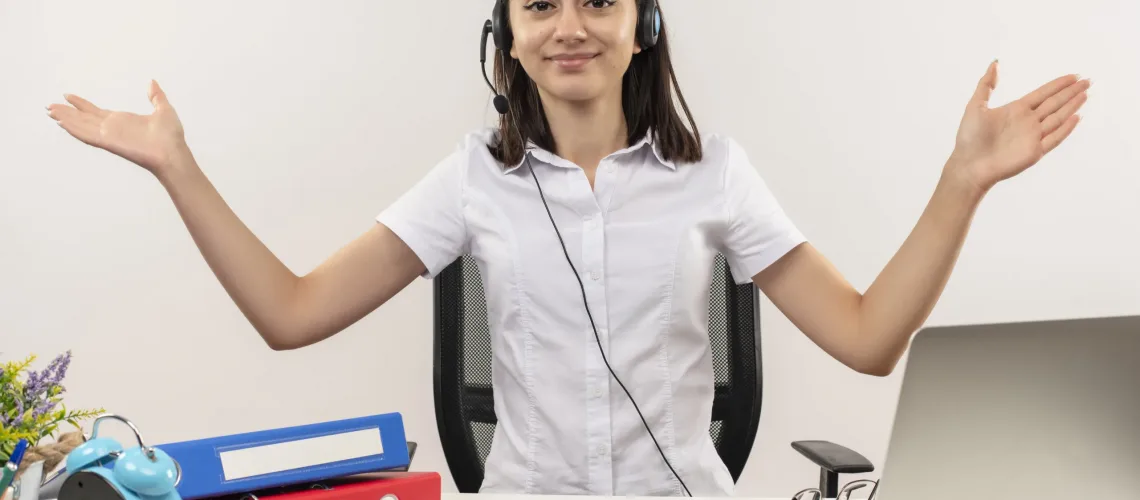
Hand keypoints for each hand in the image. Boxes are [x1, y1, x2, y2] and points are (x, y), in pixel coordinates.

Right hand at [47, 80, 187, 174]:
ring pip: (81, 125)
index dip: (81, 104)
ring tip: (50, 111)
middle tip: (50, 105)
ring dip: (66, 118)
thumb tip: (152, 83)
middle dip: (67, 112)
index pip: (96, 112)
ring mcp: (109, 135)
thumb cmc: (171, 137)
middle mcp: (112, 128)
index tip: (68, 96)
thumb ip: (156, 96)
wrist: (173, 152)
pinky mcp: (109, 142)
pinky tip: (62, 122)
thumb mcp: (163, 109)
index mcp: (122, 121)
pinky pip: (87, 134)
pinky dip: (74, 128)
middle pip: (83, 118)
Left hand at [947, 60, 1089, 192]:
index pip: (1043, 94)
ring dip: (1072, 106)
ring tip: (1085, 94)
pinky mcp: (1035, 152)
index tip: (1073, 76)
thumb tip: (995, 63)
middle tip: (1087, 81)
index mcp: (1016, 110)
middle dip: (1071, 92)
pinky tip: (1076, 117)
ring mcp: (1033, 137)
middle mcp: (1028, 122)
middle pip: (1054, 103)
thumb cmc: (969, 137)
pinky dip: (1066, 129)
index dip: (1058, 85)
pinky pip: (1054, 138)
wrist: (968, 164)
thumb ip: (986, 84)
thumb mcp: (976, 105)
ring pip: (1058, 118)